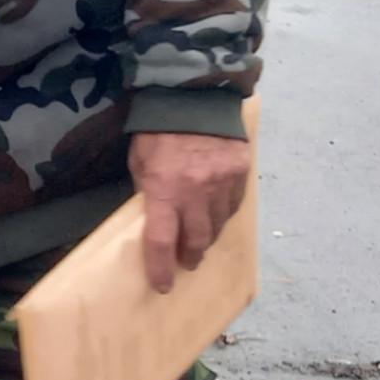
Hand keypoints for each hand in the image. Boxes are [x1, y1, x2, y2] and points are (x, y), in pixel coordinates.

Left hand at [129, 130, 250, 293]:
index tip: (162, 284)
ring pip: (218, 226)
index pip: (162, 242)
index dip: (161, 268)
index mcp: (164, 189)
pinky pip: (233, 205)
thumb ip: (147, 193)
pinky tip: (215, 213)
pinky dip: (223, 214)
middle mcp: (196, 191)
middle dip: (190, 256)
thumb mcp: (139, 162)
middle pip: (197, 241)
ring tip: (200, 239)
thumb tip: (155, 220)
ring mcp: (222, 182)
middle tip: (185, 261)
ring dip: (207, 237)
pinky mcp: (240, 171)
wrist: (193, 94)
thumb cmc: (156, 129)